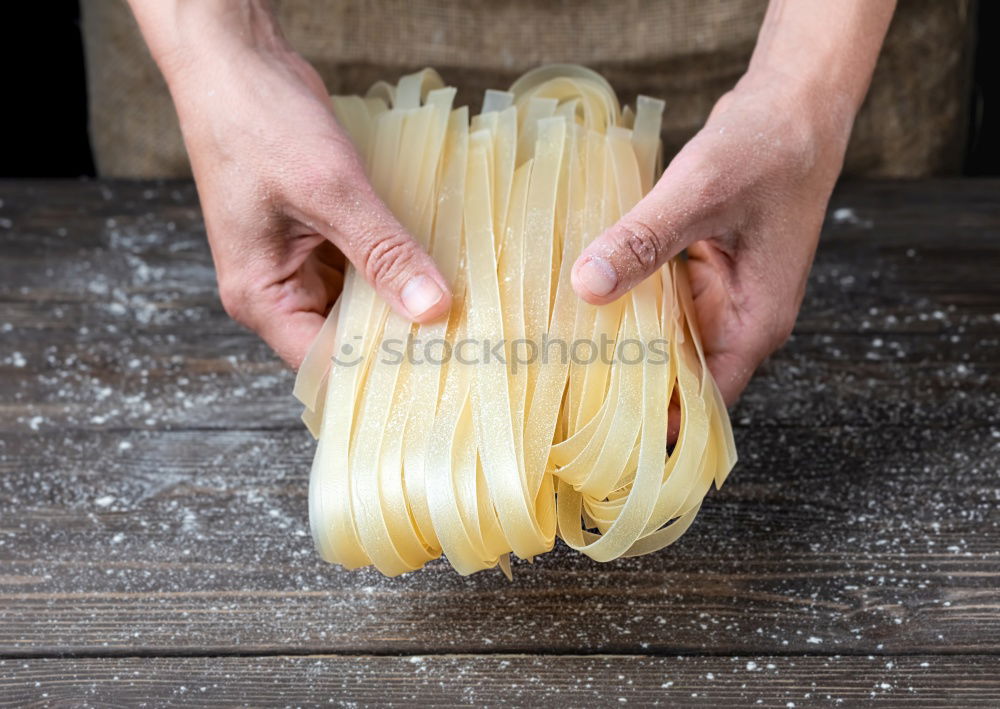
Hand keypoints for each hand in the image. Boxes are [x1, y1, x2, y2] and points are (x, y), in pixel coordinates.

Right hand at [131, 1, 450, 367]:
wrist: (236, 61)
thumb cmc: (257, 123)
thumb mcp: (330, 192)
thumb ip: (383, 253)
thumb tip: (431, 308)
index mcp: (261, 297)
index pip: (325, 364)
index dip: (379, 371)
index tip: (438, 370)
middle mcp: (278, 290)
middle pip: (346, 339)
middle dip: (399, 339)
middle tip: (463, 344)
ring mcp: (300, 262)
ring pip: (361, 303)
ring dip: (403, 301)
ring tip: (461, 312)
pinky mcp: (321, 235)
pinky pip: (365, 266)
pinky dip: (396, 267)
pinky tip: (438, 268)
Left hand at [570, 0, 894, 405]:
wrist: (791, 107)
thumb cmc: (766, 151)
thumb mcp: (699, 194)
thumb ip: (644, 240)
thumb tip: (588, 284)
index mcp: (754, 323)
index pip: (705, 403)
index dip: (657, 428)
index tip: (600, 441)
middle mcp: (737, 320)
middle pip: (677, 379)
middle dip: (625, 392)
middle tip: (560, 403)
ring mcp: (717, 298)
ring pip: (661, 343)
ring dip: (620, 348)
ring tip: (557, 363)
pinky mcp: (697, 274)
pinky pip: (655, 306)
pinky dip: (625, 307)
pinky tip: (579, 307)